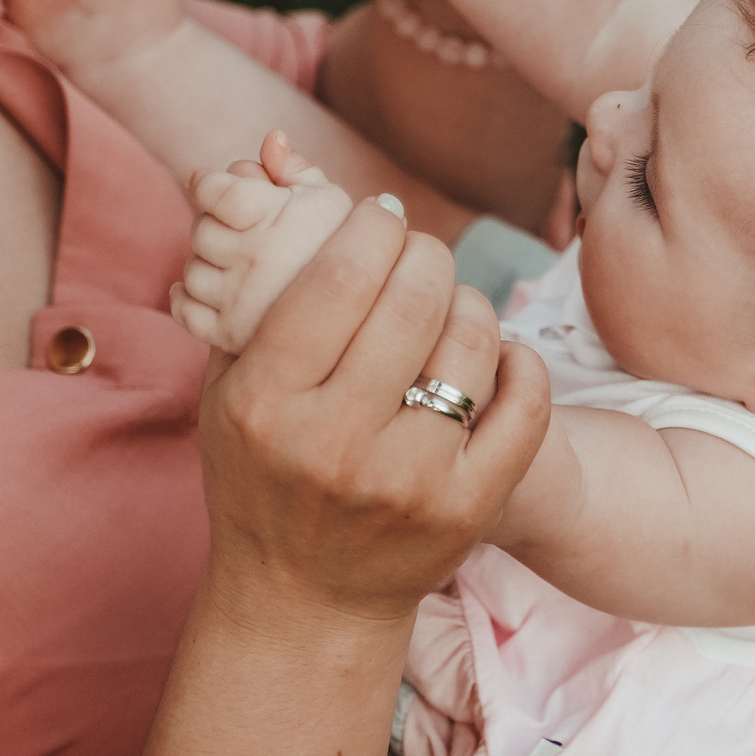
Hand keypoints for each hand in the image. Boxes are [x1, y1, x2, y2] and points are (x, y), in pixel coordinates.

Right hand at [197, 191, 550, 625]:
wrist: (305, 600)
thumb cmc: (262, 472)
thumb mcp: (230, 382)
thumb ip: (255, 274)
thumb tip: (274, 154)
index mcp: (264, 403)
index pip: (338, 275)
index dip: (373, 225)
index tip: (381, 216)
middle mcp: (333, 443)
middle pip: (413, 296)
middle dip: (426, 252)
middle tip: (420, 255)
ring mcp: (407, 481)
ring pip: (472, 340)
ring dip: (469, 304)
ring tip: (449, 310)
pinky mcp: (468, 510)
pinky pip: (524, 404)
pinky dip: (519, 364)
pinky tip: (494, 359)